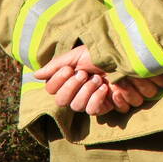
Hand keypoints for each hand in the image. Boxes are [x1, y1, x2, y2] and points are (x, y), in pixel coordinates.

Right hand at [33, 45, 162, 114]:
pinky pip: (97, 111)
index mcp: (71, 79)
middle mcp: (80, 91)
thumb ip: (58, 65)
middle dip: (75, 87)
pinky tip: (108, 88)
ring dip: (89, 92)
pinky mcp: (109, 105)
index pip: (53, 90)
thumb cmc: (104, 50)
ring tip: (100, 80)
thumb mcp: (80, 53)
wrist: (128, 53)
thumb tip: (34, 75)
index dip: (59, 82)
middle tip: (85, 74)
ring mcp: (95, 99)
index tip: (70, 70)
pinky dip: (101, 100)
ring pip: (80, 107)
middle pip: (65, 101)